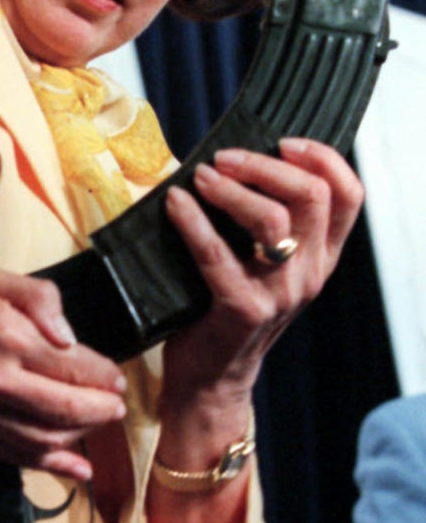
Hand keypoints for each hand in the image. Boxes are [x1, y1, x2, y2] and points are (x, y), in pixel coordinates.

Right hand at [0, 251, 126, 480]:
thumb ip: (39, 299)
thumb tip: (68, 333)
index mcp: (7, 337)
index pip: (76, 367)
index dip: (105, 375)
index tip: (117, 377)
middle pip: (68, 410)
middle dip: (102, 411)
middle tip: (116, 405)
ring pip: (44, 439)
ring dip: (79, 437)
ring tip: (96, 426)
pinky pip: (10, 453)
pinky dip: (46, 465)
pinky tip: (71, 467)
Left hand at [161, 137, 363, 405]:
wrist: (211, 379)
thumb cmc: (225, 308)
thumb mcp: (263, 265)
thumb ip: (265, 221)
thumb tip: (232, 158)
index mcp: (321, 257)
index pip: (348, 196)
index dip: (322, 158)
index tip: (284, 142)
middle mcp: (310, 273)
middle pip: (311, 195)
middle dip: (264, 165)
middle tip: (224, 158)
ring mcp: (280, 293)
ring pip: (272, 219)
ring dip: (231, 188)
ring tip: (199, 177)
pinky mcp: (242, 309)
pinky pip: (217, 253)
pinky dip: (192, 221)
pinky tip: (173, 203)